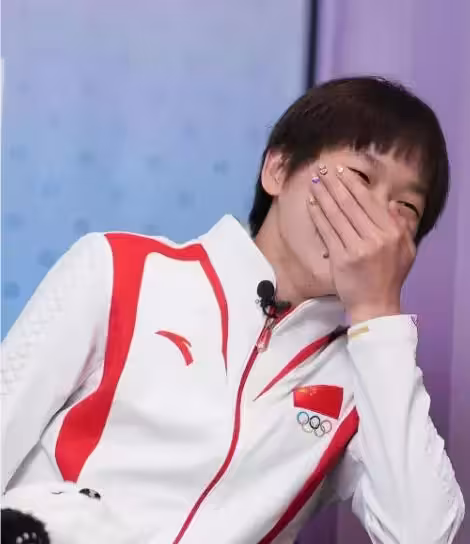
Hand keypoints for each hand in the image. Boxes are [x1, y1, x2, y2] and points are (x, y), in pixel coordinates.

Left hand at [308, 164, 415, 323]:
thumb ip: (402, 225)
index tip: (340, 171)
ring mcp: (357, 248)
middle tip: (321, 169)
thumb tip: (389, 203)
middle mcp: (376, 237)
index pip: (369, 201)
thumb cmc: (390, 277)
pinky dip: (318, 215)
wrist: (376, 305)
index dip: (352, 184)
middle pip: (350, 204)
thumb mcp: (406, 250)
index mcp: (392, 232)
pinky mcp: (340, 259)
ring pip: (336, 215)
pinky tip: (311, 203)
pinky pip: (327, 232)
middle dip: (334, 184)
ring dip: (323, 195)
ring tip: (313, 181)